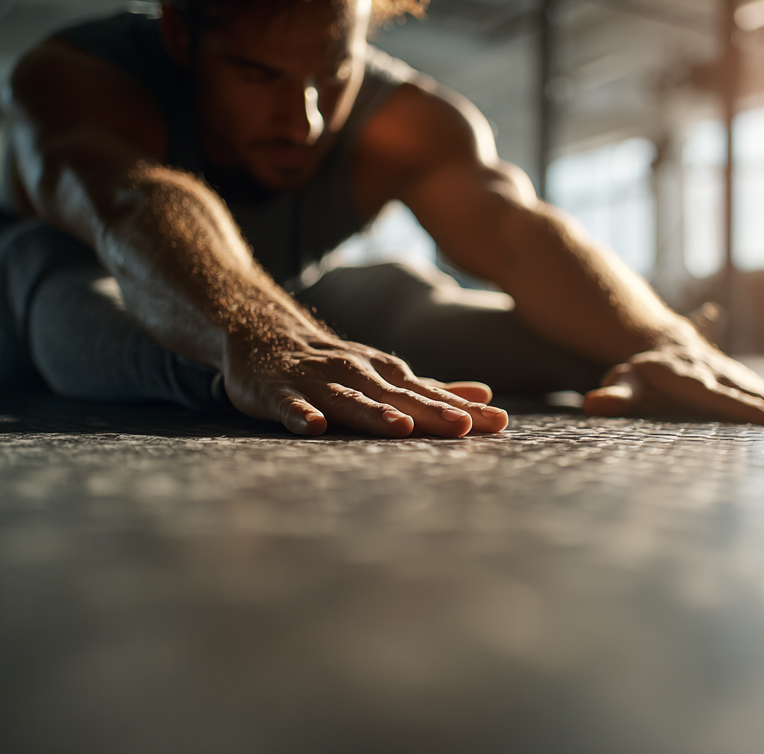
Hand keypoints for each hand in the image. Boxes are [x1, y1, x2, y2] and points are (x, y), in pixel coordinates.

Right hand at [220, 325, 507, 437]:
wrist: (264, 335)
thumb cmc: (335, 365)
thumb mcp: (387, 374)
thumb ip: (433, 390)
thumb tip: (485, 396)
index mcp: (386, 374)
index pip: (431, 394)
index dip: (463, 409)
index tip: (498, 422)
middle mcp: (357, 374)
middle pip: (398, 396)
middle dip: (430, 411)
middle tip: (464, 427)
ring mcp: (317, 382)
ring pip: (349, 399)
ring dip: (373, 413)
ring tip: (401, 428)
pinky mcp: (278, 391)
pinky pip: (289, 404)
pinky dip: (300, 414)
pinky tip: (313, 428)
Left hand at [581, 342, 763, 423]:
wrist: (663, 343)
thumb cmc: (641, 373)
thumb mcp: (623, 383)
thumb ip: (614, 395)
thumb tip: (592, 402)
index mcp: (696, 382)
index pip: (725, 400)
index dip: (749, 410)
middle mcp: (723, 379)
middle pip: (759, 397)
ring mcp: (740, 381)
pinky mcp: (750, 385)